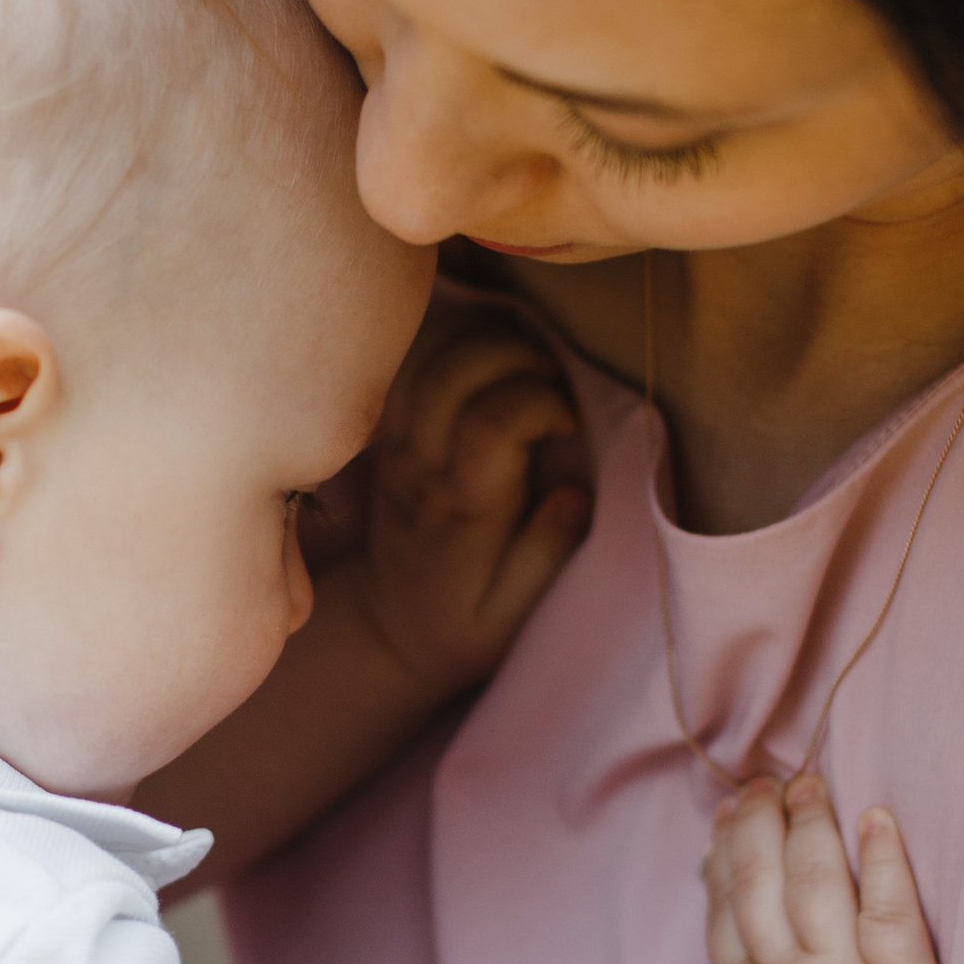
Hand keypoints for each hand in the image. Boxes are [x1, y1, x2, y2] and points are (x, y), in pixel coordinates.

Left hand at [341, 309, 590, 702]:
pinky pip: (408, 363)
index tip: (570, 420)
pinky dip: (449, 338)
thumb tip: (575, 495)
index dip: (537, 403)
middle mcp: (422, 467)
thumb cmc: (464, 622)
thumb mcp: (512, 616)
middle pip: (450, 376)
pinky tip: (488, 350)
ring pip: (425, 360)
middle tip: (551, 376)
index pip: (488, 425)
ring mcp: (398, 443)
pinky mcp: (389, 431)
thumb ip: (545, 557)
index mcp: (462, 510)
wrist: (388, 626)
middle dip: (514, 356)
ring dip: (482, 340)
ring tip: (525, 360)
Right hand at [667, 775, 943, 963]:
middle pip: (767, 887)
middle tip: (759, 785)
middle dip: (760, 830)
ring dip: (811, 828)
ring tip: (806, 784)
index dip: (725, 866)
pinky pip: (892, 914)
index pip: (731, 918)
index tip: (723, 824)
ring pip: (821, 886)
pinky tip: (876, 820)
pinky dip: (885, 864)